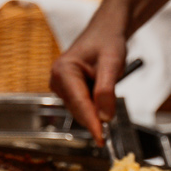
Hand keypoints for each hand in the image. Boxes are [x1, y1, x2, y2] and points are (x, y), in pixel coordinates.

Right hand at [50, 16, 128, 143]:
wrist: (105, 32)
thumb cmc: (107, 41)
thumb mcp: (112, 63)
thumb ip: (106, 90)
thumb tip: (104, 117)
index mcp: (63, 71)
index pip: (79, 104)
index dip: (92, 123)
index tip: (102, 139)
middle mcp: (57, 80)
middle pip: (79, 110)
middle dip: (96, 116)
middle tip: (113, 114)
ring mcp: (61, 86)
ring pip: (81, 110)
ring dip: (96, 109)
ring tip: (107, 85)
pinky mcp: (67, 91)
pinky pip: (82, 106)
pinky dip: (94, 105)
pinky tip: (101, 92)